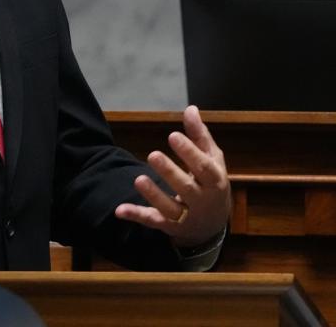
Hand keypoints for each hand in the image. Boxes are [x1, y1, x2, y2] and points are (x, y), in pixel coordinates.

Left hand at [114, 105, 230, 247]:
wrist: (214, 224)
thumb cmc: (211, 182)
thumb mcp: (212, 159)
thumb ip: (200, 135)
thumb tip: (190, 109)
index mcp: (215, 181)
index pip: (203, 167)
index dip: (189, 152)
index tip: (173, 136)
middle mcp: (202, 201)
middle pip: (186, 187)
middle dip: (170, 172)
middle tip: (153, 154)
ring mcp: (186, 216)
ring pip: (169, 207)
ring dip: (153, 195)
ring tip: (139, 179)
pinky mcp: (169, 226)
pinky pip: (152, 221)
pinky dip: (136, 216)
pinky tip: (120, 210)